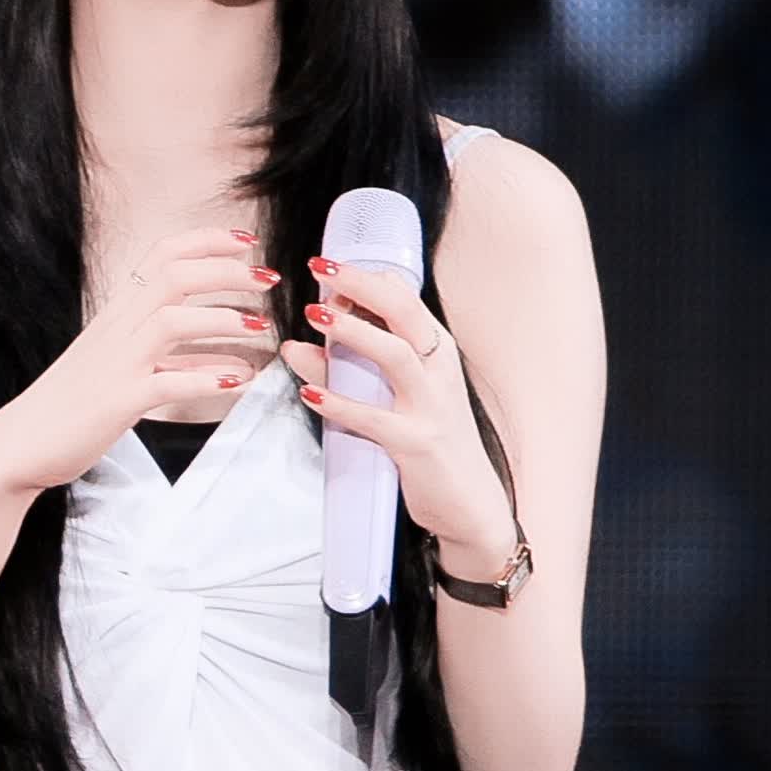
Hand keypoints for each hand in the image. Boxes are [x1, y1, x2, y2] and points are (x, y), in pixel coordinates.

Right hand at [0, 227, 279, 495]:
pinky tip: (238, 382)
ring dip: (222, 319)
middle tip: (269, 279)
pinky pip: (167, 382)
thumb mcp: (124, 369)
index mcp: (117, 314)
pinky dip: (205, 378)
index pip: (162, 256)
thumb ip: (175, 359)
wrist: (20, 444)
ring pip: (172, 321)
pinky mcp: (117, 401)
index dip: (207, 242)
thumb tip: (230, 360)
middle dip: (226, 271)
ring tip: (260, 327)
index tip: (248, 242)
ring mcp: (116, 364)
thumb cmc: (72, 405)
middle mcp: (116, 329)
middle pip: (173, 276)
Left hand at [280, 259, 513, 553]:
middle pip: (403, 311)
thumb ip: (353, 368)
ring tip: (314, 315)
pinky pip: (372, 417)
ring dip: (352, 332)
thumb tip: (300, 342)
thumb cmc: (430, 442)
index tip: (328, 267)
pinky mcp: (416, 444)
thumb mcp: (396, 396)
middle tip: (319, 268)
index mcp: (436, 352)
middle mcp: (438, 371)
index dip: (365, 277)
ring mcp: (430, 407)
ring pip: (394, 354)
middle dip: (360, 285)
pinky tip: (308, 391)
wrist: (470, 504)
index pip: (405, 299)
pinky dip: (338, 402)